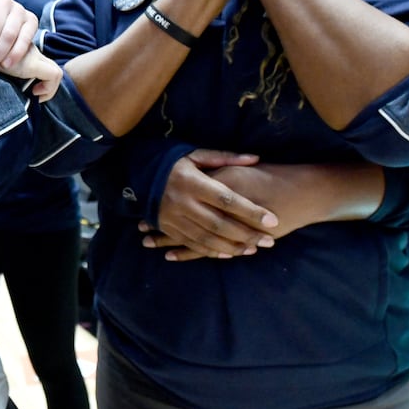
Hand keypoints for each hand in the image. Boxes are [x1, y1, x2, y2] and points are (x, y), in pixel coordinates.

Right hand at [138, 149, 277, 261]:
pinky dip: (211, 251)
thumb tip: (256, 158)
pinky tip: (229, 254)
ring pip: (207, 238)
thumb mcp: (196, 154)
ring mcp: (174, 218)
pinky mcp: (167, 227)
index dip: (251, 211)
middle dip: (246, 234)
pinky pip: (191, 244)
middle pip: (219, 224)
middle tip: (269, 241)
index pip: (227, 200)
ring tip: (254, 250)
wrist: (136, 171)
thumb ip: (225, 158)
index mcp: (193, 182)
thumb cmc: (172, 161)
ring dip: (232, 247)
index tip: (272, 220)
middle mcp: (183, 202)